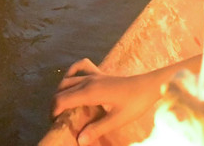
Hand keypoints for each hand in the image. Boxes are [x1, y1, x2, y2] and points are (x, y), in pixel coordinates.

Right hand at [51, 59, 165, 145]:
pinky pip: (81, 66)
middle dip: (55, 105)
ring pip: (68, 80)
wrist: (149, 86)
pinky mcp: (100, 73)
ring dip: (61, 92)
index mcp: (90, 92)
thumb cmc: (135, 103)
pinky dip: (73, 71)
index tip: (55, 125)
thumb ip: (97, 129)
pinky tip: (73, 81)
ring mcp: (94, 75)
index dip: (54, 112)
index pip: (62, 100)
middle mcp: (88, 81)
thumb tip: (79, 140)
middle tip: (58, 121)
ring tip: (62, 108)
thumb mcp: (117, 120)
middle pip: (62, 90)